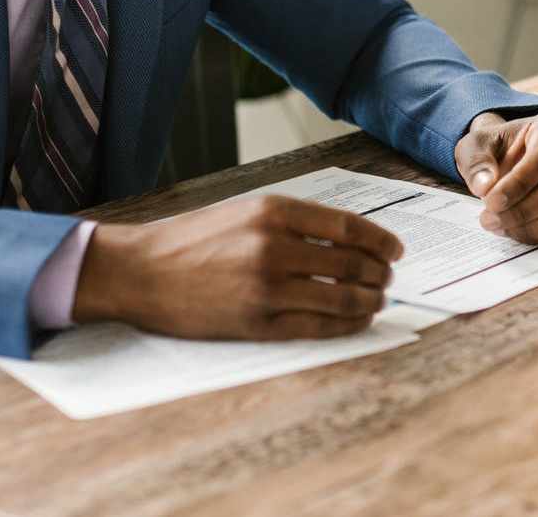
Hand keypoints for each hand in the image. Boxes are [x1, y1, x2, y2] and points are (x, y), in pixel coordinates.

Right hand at [72, 193, 404, 339]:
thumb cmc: (193, 240)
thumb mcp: (246, 211)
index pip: (349, 226)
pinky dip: (348, 324)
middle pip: (352, 263)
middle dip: (380, 273)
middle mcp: (274, 246)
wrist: (141, 272)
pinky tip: (357, 320)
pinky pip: (319, 326)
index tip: (396, 250)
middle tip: (388, 278)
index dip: (381, 241)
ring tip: (377, 300)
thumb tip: (351, 238)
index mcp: (273, 211)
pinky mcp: (258, 323)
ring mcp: (267, 287)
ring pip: (343, 297)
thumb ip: (295, 222)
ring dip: (370, 300)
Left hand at [454, 110, 537, 243]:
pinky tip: (512, 229)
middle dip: (522, 210)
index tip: (491, 201)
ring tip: (498, 225)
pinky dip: (537, 235)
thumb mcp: (474, 146)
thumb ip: (476, 162)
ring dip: (530, 227)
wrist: (505, 156)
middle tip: (489, 219)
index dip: (518, 184)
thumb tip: (485, 185)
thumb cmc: (494, 148)